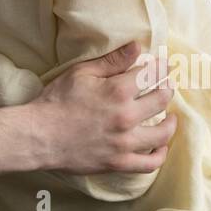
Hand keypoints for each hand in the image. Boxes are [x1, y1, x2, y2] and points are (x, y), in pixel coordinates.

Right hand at [32, 41, 177, 174]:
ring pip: (162, 134)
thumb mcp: (82, 72)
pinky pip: (149, 163)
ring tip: (170, 117)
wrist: (39, 135)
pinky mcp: (119, 163)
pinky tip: (160, 147)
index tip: (163, 65)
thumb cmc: (57, 100)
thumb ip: (112, 61)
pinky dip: (160, 154)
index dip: (161, 67)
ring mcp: (124, 143)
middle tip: (166, 86)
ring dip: (171, 123)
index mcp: (118, 91)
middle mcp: (127, 117)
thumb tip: (138, 47)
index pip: (152, 75)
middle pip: (162, 100)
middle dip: (167, 89)